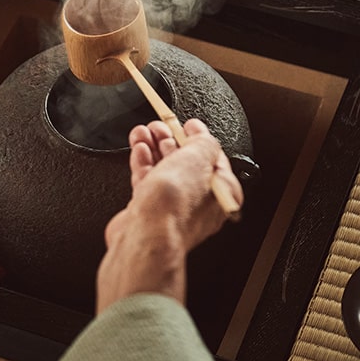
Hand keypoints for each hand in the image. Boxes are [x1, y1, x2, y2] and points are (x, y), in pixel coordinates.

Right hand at [96, 118, 242, 311]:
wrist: (146, 236)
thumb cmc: (175, 207)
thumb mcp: (198, 159)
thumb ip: (202, 142)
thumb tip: (200, 136)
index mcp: (221, 193)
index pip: (212, 157)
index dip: (199, 137)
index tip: (189, 124)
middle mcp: (199, 204)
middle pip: (186, 163)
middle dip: (172, 140)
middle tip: (161, 124)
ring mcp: (172, 209)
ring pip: (164, 171)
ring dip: (154, 147)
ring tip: (144, 131)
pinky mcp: (149, 213)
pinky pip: (147, 182)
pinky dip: (142, 162)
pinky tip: (139, 149)